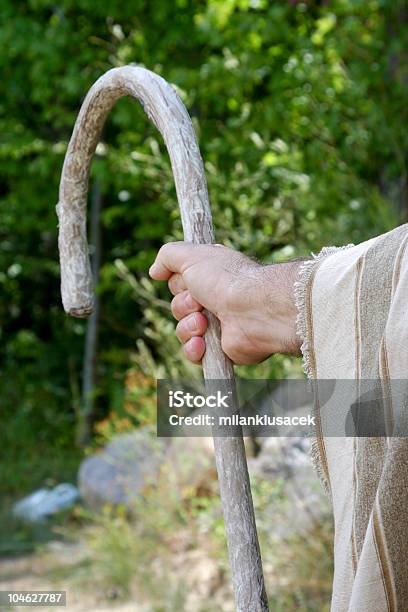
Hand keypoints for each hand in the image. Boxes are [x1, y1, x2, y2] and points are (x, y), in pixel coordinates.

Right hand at [149, 242, 300, 364]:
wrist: (253, 310)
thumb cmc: (225, 279)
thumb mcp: (191, 255)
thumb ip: (168, 256)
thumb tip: (154, 272)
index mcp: (210, 277)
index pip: (179, 283)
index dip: (178, 283)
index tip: (186, 280)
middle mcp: (215, 300)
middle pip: (178, 307)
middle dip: (183, 306)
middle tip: (199, 303)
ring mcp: (219, 326)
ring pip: (183, 331)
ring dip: (188, 327)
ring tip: (205, 324)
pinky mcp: (221, 350)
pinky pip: (193, 353)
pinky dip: (194, 349)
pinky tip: (202, 344)